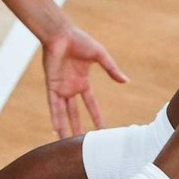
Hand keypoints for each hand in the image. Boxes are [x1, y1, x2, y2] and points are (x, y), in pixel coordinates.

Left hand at [40, 24, 127, 138]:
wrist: (61, 34)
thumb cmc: (80, 40)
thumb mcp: (100, 55)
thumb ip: (111, 69)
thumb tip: (126, 81)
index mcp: (82, 82)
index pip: (90, 103)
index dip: (96, 116)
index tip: (101, 129)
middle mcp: (71, 88)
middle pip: (74, 113)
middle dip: (78, 127)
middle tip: (82, 144)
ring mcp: (61, 88)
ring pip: (63, 113)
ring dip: (65, 127)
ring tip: (66, 143)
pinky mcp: (52, 86)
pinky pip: (53, 106)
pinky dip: (55, 117)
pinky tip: (56, 130)